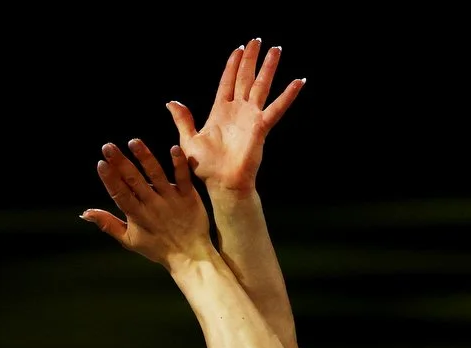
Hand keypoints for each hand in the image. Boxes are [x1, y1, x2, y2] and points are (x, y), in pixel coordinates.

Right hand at [82, 139, 213, 268]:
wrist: (190, 256)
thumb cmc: (158, 247)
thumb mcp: (129, 240)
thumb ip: (108, 224)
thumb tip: (85, 213)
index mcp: (137, 215)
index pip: (120, 194)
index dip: (110, 179)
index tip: (101, 163)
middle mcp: (152, 205)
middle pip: (134, 181)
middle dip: (120, 163)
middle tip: (109, 146)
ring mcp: (170, 200)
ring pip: (156, 175)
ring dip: (144, 158)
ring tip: (134, 142)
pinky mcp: (188, 197)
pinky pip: (184, 178)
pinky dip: (179, 164)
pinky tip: (174, 148)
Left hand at [167, 38, 304, 194]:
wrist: (222, 184)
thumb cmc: (206, 167)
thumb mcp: (189, 140)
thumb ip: (183, 119)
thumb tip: (171, 102)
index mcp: (220, 111)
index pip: (227, 81)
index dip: (233, 64)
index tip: (239, 48)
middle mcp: (237, 110)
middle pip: (245, 77)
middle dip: (251, 58)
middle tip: (257, 40)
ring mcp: (250, 117)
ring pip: (261, 86)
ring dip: (268, 68)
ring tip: (276, 49)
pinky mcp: (261, 127)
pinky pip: (277, 108)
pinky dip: (288, 95)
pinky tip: (299, 81)